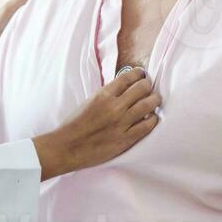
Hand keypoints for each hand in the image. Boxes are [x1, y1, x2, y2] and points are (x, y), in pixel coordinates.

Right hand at [32, 67, 160, 179]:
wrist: (67, 147)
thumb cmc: (74, 125)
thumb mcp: (88, 101)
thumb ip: (106, 95)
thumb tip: (123, 88)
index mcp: (103, 95)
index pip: (128, 77)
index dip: (139, 73)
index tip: (142, 74)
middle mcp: (115, 106)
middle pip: (142, 88)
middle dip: (148, 85)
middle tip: (148, 88)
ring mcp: (121, 123)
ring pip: (148, 105)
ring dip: (154, 100)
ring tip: (154, 100)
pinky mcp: (125, 139)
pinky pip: (147, 126)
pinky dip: (153, 119)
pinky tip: (152, 118)